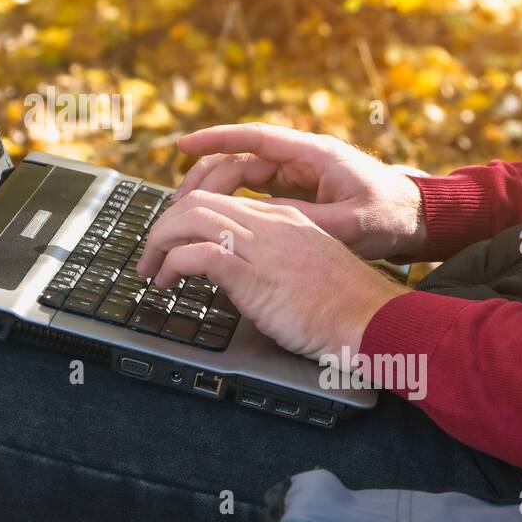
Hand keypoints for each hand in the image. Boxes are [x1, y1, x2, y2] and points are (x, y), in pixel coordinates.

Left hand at [135, 191, 407, 360]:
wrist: (372, 322)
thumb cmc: (343, 306)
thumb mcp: (304, 269)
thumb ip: (272, 259)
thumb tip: (235, 270)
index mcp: (283, 217)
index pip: (220, 200)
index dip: (185, 218)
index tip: (170, 242)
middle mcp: (270, 223)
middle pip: (197, 202)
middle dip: (163, 226)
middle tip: (149, 257)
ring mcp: (262, 246)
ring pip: (191, 220)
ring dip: (160, 243)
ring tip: (151, 270)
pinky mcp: (254, 275)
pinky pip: (198, 255)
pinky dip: (173, 264)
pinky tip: (168, 280)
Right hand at [173, 123, 426, 260]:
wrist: (418, 220)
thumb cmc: (389, 217)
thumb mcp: (347, 223)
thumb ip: (301, 218)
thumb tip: (253, 217)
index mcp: (314, 154)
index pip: (255, 138)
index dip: (215, 138)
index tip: (183, 145)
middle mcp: (302, 158)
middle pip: (241, 158)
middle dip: (205, 175)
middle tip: (176, 200)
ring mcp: (299, 174)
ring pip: (244, 174)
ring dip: (215, 189)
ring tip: (186, 211)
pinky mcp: (299, 190)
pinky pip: (256, 190)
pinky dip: (233, 200)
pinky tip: (215, 218)